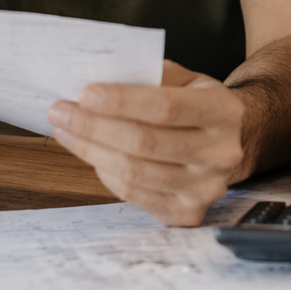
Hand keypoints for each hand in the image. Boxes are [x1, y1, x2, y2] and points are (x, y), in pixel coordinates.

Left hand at [48, 60, 247, 226]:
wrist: (230, 143)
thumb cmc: (197, 105)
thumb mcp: (187, 79)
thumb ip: (152, 76)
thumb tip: (100, 78)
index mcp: (223, 111)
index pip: (166, 107)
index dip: (122, 102)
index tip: (84, 94)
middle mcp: (220, 153)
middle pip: (144, 143)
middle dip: (93, 126)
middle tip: (60, 111)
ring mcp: (206, 188)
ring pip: (134, 172)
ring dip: (90, 150)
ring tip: (65, 130)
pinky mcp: (188, 213)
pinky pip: (134, 195)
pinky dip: (105, 173)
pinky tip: (90, 153)